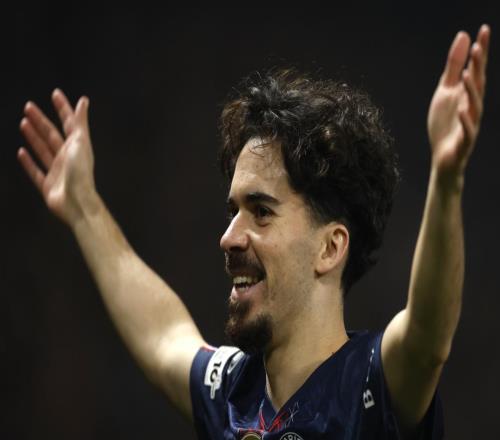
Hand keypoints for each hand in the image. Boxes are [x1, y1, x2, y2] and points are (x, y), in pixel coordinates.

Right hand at [18, 89, 96, 225]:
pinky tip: (21, 152)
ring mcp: (57, 171)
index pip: (69, 123)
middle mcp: (68, 158)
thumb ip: (80, 123)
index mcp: (77, 147)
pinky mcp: (48, 185)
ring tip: (23, 123)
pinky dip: (28, 162)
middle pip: (52, 135)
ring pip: (43, 150)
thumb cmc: (81, 174)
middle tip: (29, 106)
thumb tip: (83, 101)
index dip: (63, 108)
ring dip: (34, 136)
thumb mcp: (81, 143)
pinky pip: (35, 171)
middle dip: (41, 120)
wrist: (77, 203)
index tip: (55, 94)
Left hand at [427, 25, 489, 187]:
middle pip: (478, 85)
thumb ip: (454, 67)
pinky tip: (461, 109)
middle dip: (479, 67)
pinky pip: (467, 130)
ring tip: (469, 74)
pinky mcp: (463, 142)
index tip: (483, 29)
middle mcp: (472, 107)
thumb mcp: (445, 91)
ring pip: (474, 106)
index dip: (481, 51)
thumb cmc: (445, 124)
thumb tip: (464, 36)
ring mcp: (469, 124)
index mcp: (468, 94)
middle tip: (478, 47)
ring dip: (472, 90)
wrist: (442, 158)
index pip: (477, 69)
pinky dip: (465, 120)